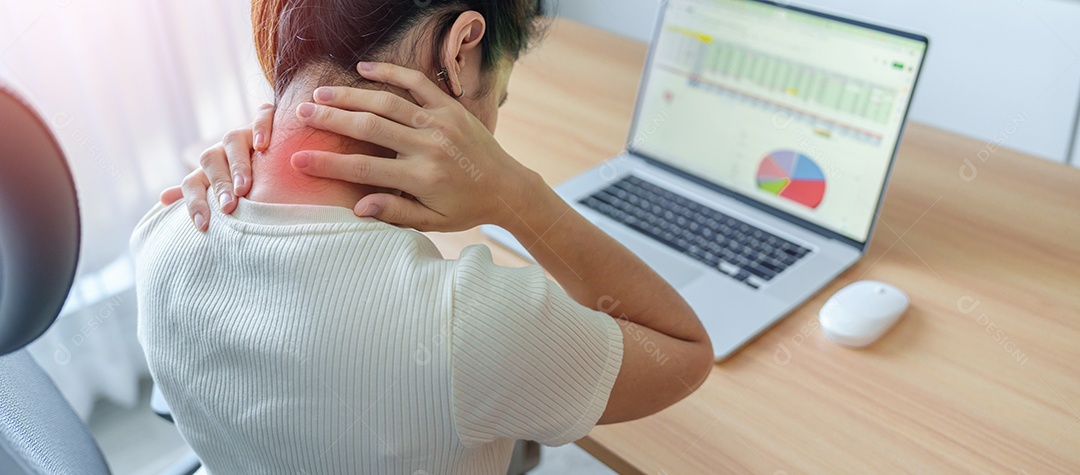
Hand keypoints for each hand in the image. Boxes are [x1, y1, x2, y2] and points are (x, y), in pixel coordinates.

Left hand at [160, 104, 275, 230]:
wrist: (276, 151)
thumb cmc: (249, 179)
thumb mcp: (224, 190)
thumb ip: (197, 194)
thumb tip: (163, 199)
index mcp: (210, 169)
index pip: (192, 183)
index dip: (194, 202)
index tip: (203, 225)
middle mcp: (223, 149)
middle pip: (210, 160)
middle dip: (219, 185)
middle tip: (228, 207)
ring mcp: (245, 134)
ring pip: (232, 140)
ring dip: (237, 164)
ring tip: (243, 186)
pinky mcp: (268, 120)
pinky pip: (263, 115)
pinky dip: (261, 127)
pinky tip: (263, 146)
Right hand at [291, 62, 545, 232]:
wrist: (508, 188)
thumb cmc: (466, 209)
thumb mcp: (433, 222)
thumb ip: (396, 214)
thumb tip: (358, 208)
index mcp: (421, 177)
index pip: (364, 169)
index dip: (327, 165)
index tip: (297, 161)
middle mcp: (428, 146)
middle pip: (369, 128)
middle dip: (330, 120)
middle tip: (300, 114)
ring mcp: (440, 123)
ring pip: (387, 103)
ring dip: (351, 95)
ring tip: (320, 94)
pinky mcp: (450, 108)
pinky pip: (417, 83)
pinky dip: (390, 73)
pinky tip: (363, 68)